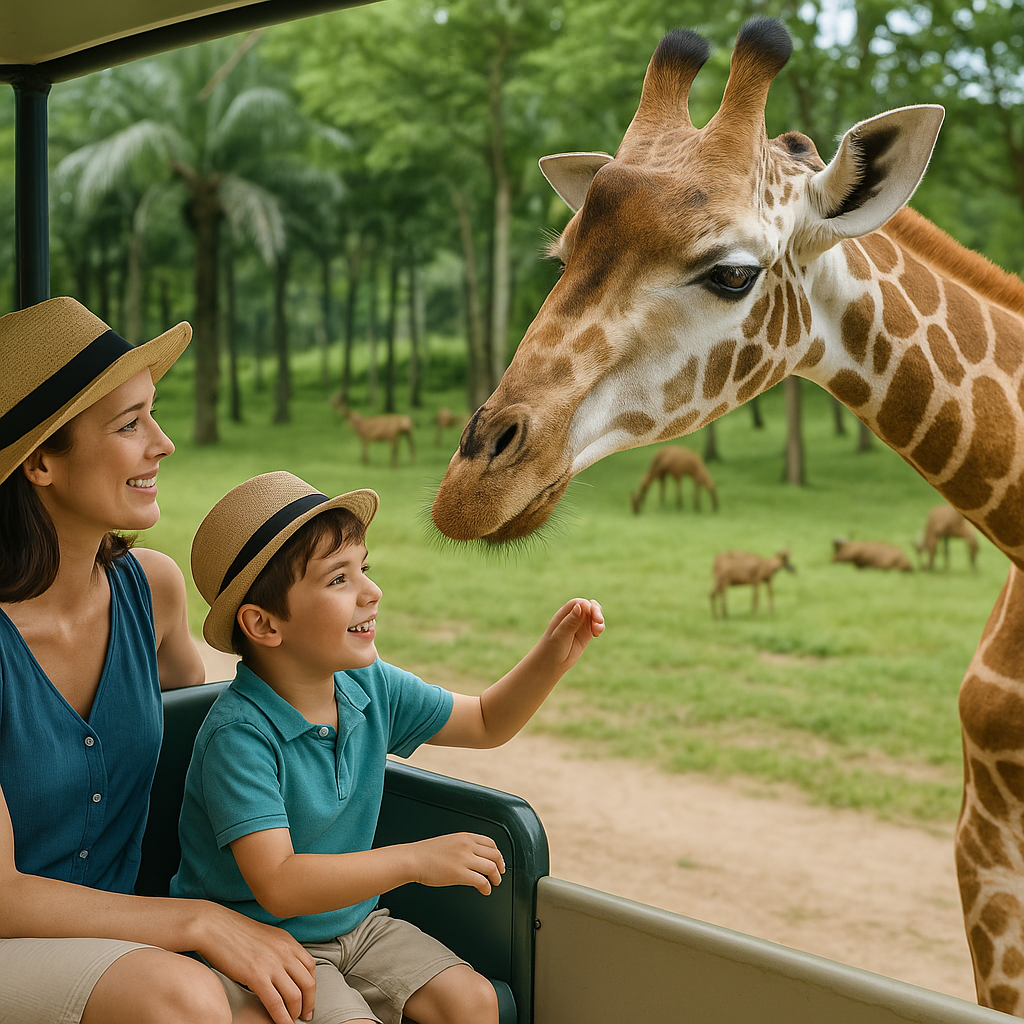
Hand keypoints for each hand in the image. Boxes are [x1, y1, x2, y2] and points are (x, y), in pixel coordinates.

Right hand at [199, 903, 316, 1023]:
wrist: (214, 926)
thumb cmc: (235, 933)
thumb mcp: (265, 937)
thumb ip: (278, 950)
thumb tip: (283, 968)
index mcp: (288, 941)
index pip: (311, 966)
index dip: (312, 986)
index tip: (308, 999)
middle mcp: (285, 952)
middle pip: (308, 982)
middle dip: (309, 1003)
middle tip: (305, 1016)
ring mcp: (272, 964)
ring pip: (294, 995)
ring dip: (295, 1012)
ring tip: (291, 1021)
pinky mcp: (257, 976)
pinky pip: (275, 1003)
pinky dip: (281, 1018)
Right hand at [411, 833, 504, 894]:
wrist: (414, 859)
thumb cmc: (426, 853)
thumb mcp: (449, 842)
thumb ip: (463, 846)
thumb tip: (474, 856)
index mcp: (465, 837)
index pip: (490, 843)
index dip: (497, 853)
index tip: (498, 861)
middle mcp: (467, 845)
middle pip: (494, 854)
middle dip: (500, 865)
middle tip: (500, 873)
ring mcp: (464, 859)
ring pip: (491, 867)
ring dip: (496, 877)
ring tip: (495, 883)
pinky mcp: (460, 874)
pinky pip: (481, 881)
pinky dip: (487, 887)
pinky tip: (485, 891)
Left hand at [541, 598, 604, 670]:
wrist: (550, 664)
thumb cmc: (551, 649)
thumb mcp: (561, 635)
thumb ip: (571, 622)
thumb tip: (580, 606)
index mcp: (563, 614)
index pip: (578, 603)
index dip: (587, 606)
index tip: (592, 615)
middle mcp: (572, 617)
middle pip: (588, 606)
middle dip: (596, 611)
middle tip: (599, 622)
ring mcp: (580, 625)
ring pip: (594, 615)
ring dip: (599, 620)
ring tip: (597, 631)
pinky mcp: (586, 634)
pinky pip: (596, 625)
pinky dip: (599, 627)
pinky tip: (597, 634)